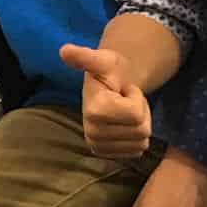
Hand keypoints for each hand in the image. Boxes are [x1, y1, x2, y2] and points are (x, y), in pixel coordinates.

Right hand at [61, 42, 151, 160]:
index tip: (123, 90)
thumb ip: (85, 57)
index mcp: (93, 112)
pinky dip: (136, 137)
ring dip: (139, 124)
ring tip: (125, 112)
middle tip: (125, 101)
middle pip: (141, 131)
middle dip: (139, 113)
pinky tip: (124, 125)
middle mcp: (92, 135)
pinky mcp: (107, 155)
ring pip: (142, 142)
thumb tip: (64, 50)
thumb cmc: (109, 72)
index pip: (136, 114)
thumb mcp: (102, 60)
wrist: (107, 87)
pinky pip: (137, 151)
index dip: (136, 98)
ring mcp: (99, 147)